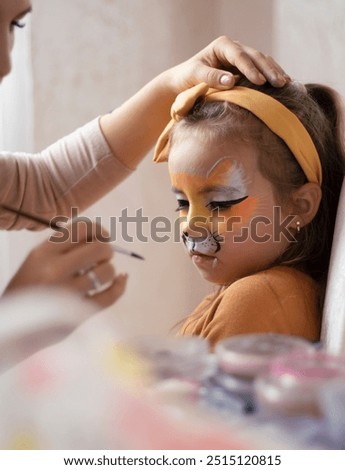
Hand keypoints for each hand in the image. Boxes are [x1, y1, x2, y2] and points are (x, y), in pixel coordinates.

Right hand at [4, 221, 127, 310]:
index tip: (102, 236)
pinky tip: (120, 280)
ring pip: (107, 271)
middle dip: (106, 250)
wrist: (15, 323)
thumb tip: (101, 237)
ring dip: (110, 270)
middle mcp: (55, 270)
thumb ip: (65, 246)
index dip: (98, 230)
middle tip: (103, 257)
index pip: (82, 229)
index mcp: (44, 252)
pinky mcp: (77, 313)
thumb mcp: (38, 259)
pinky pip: (110, 296)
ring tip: (102, 273)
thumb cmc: (30, 286)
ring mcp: (67, 293)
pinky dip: (120, 286)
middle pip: (99, 248)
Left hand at [164, 35, 290, 92]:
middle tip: (279, 83)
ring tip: (285, 83)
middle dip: (268, 70)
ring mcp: (241, 57)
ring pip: (262, 61)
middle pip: (256, 56)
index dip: (251, 68)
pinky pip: (262, 69)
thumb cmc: (186, 78)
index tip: (260, 82)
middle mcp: (234, 48)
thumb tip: (232, 81)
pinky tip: (283, 83)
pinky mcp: (245, 68)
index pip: (240, 56)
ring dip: (274, 72)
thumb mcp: (194, 76)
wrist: (183, 82)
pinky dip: (272, 75)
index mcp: (223, 46)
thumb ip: (211, 77)